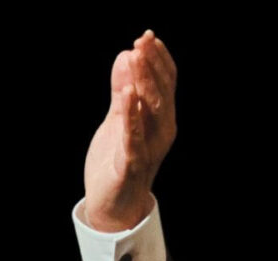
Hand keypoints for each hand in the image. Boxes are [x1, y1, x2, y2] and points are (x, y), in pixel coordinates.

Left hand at [82, 30, 176, 231]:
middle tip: (141, 42)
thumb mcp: (118, 120)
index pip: (165, 84)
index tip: (148, 37)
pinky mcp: (131, 165)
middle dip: (151, 66)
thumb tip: (125, 55)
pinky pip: (133, 138)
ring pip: (150, 112)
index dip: (158, 60)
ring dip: (143, 83)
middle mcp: (161, 131)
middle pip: (160, 93)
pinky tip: (127, 97)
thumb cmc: (117, 161)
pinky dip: (131, 117)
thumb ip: (122, 92)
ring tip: (135, 59)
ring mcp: (148, 148)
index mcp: (161, 119)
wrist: (112, 205)